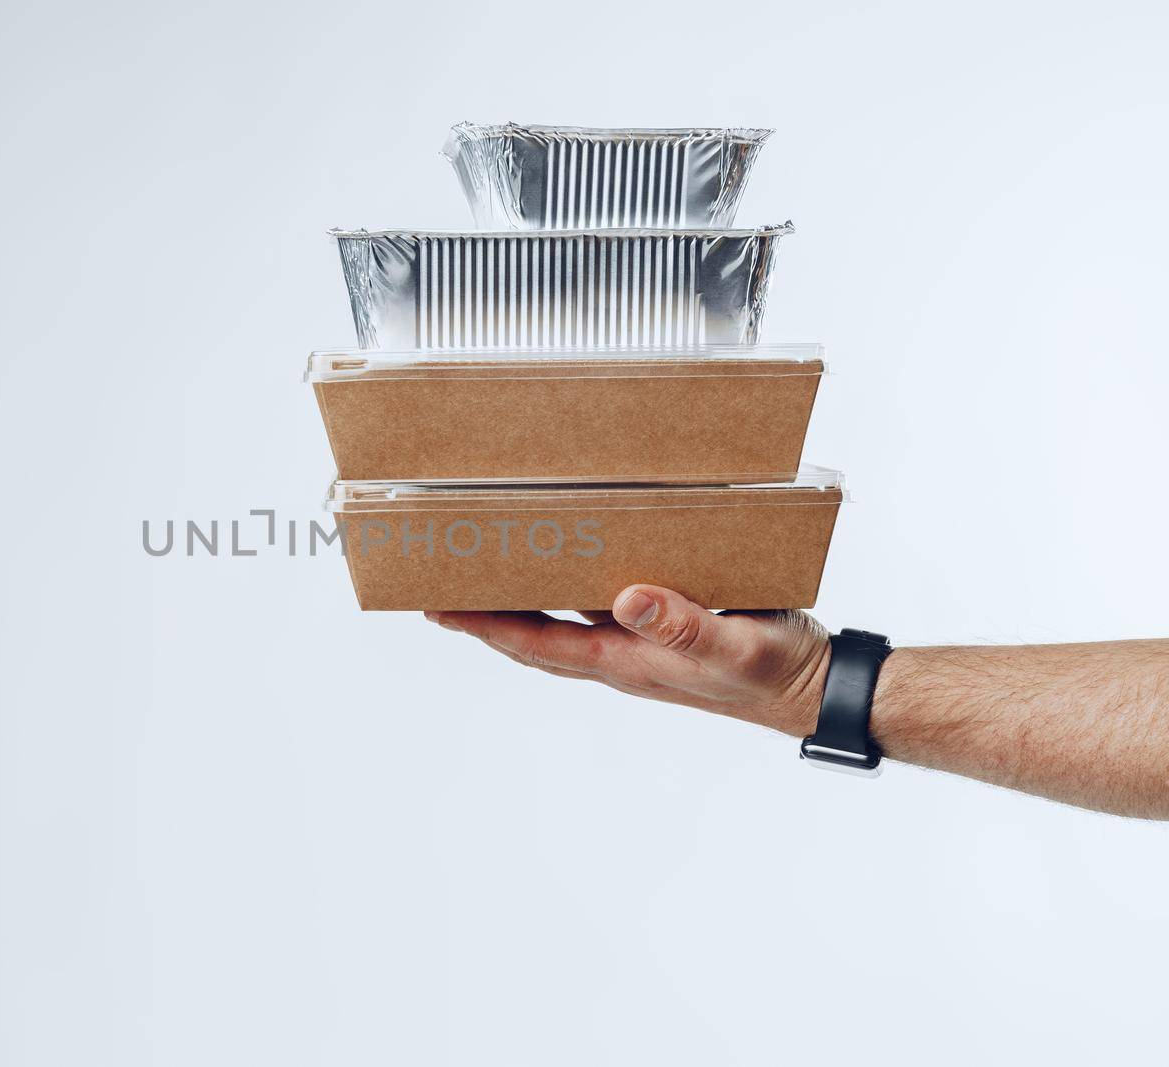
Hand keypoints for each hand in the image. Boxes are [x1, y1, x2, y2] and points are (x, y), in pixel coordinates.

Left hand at [426, 585, 832, 736]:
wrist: (815, 685)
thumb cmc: (774, 670)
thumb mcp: (734, 646)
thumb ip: (684, 626)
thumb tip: (626, 598)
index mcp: (623, 659)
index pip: (534, 642)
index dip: (483, 625)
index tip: (437, 606)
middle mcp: (619, 651)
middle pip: (533, 632)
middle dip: (484, 611)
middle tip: (439, 580)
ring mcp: (636, 640)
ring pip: (561, 615)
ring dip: (521, 594)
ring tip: (485, 562)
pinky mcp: (659, 623)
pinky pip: (597, 601)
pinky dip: (570, 581)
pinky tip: (566, 554)